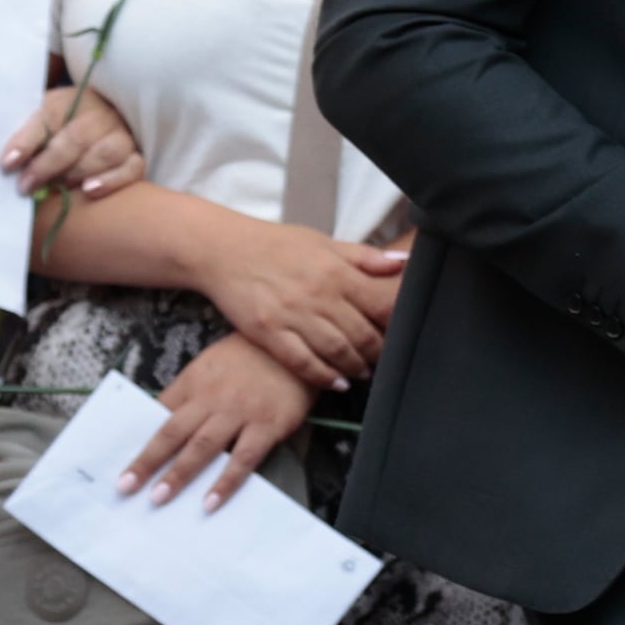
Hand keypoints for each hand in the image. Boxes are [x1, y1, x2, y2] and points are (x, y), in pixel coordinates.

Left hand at [0, 84, 142, 203]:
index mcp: (71, 99)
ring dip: (79, 172)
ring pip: (108, 152)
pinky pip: (133, 168)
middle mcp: (101, 113)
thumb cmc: (60, 129)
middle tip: (27, 186)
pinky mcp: (138, 155)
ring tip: (59, 187)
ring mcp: (124, 134)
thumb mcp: (39, 122)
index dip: (27, 141)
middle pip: (78, 138)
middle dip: (49, 165)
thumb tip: (8, 163)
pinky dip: (111, 180)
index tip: (7, 165)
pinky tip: (89, 190)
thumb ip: (26, 137)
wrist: (95, 128)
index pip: (48, 117)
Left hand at [120, 334, 312, 503]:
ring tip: (159, 498)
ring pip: (202, 448)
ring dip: (178, 474)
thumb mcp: (210, 364)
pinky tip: (211, 501)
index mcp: (193, 383)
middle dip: (146, 462)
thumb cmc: (251, 355)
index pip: (157, 414)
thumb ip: (188, 392)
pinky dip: (226, 482)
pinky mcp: (269, 425)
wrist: (297, 344)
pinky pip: (244, 458)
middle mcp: (211, 399)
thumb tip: (161, 420)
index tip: (122, 458)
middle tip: (126, 487)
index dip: (137, 439)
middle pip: (172, 434)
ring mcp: (240, 413)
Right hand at [199, 217, 412, 389]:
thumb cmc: (275, 245)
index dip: (397, 325)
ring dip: (355, 367)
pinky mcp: (267, 332)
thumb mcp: (323, 242)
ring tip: (363, 373)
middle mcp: (318, 295)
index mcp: (336, 271)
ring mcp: (291, 315)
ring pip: (337, 351)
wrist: (220, 249)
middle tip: (384, 361)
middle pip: (362, 334)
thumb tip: (403, 264)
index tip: (403, 335)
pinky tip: (336, 383)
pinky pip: (302, 362)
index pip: (381, 305)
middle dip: (379, 353)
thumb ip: (364, 256)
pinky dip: (323, 376)